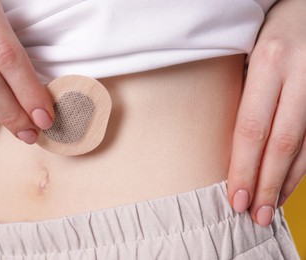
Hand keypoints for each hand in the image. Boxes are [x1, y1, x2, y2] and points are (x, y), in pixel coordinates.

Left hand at [228, 0, 305, 225]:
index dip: (243, 167)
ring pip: (305, 148)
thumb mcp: (249, 50)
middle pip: (281, 144)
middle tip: (252, 215)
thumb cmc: (273, 30)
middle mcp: (299, 77)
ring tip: (268, 207)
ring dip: (286, 182)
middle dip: (266, 184)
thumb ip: (243, 91)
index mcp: (269, 62)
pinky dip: (302, 167)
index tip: (234, 196)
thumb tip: (230, 142)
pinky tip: (287, 184)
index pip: (252, 128)